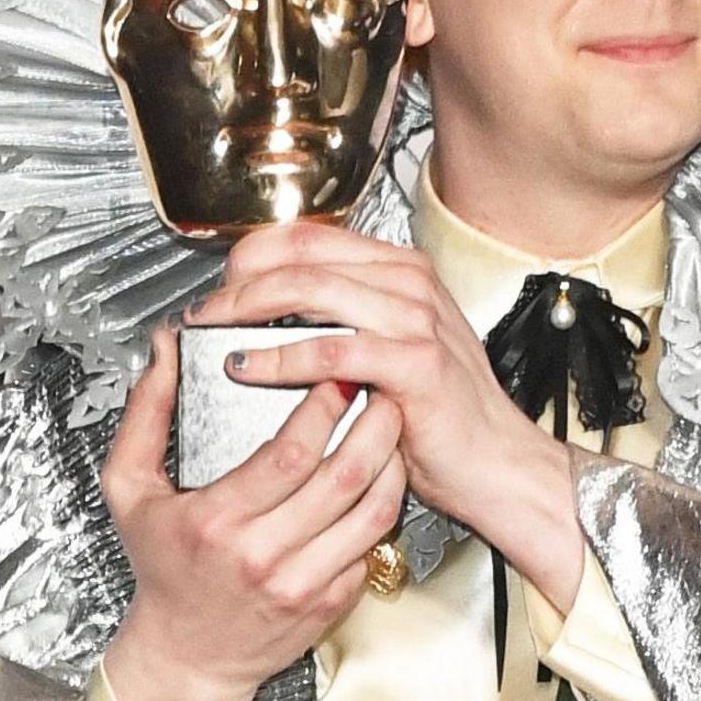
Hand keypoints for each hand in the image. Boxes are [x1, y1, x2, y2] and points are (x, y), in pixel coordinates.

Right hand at [95, 325, 409, 700]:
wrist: (186, 658)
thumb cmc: (162, 570)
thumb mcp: (129, 490)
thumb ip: (147, 414)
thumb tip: (166, 350)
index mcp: (216, 521)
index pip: (289, 454)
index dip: (322, 408)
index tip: (335, 374)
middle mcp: (263, 556)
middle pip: (342, 477)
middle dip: (372, 423)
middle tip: (381, 388)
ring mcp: (302, 584)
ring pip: (371, 512)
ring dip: (391, 462)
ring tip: (392, 428)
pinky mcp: (329, 604)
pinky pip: (372, 546)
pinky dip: (384, 506)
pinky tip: (382, 478)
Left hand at [190, 220, 585, 608]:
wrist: (497, 464)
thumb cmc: (439, 416)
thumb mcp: (388, 350)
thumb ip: (341, 322)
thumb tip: (267, 313)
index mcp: (400, 271)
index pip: (309, 236)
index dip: (252, 255)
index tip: (219, 286)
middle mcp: (409, 283)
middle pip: (302, 256)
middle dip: (238, 282)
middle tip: (203, 313)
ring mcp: (415, 319)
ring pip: (312, 290)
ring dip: (248, 310)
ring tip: (213, 333)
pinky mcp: (414, 363)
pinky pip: (332, 349)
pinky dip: (280, 357)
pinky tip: (248, 368)